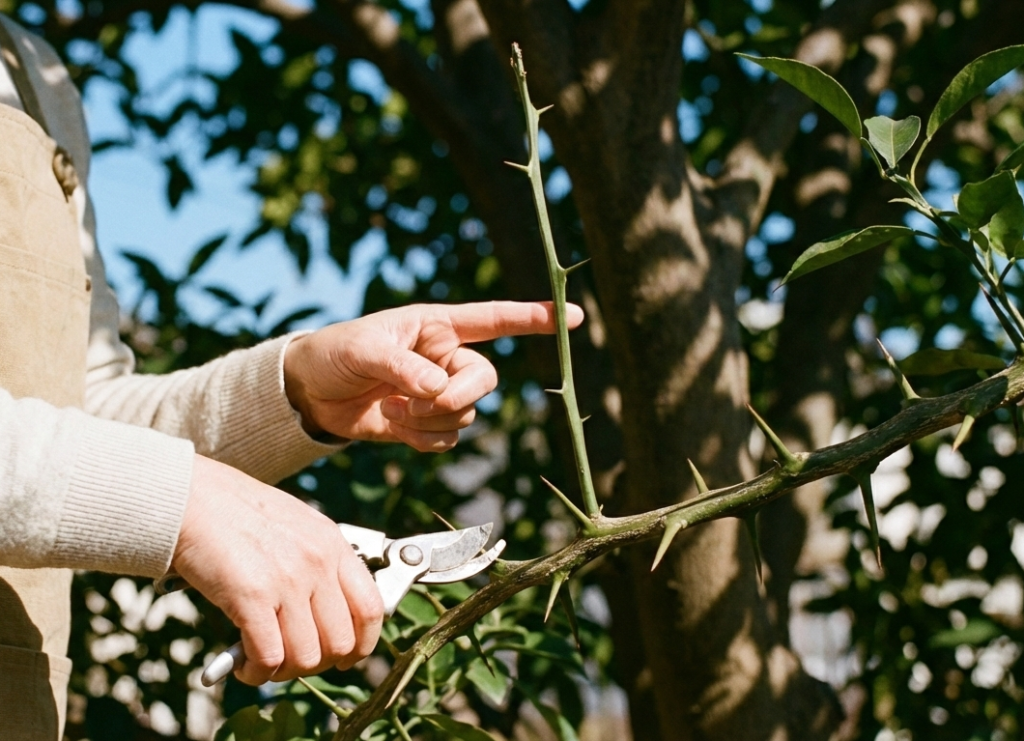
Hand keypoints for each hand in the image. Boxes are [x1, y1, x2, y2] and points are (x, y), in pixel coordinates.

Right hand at [171, 455, 383, 684]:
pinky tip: (243, 665)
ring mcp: (288, 580)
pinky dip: (256, 673)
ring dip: (284, 671)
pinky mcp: (252, 596)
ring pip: (306, 657)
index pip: (372, 609)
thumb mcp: (298, 527)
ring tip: (264, 663)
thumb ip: (319, 564)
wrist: (192, 499)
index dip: (362, 645)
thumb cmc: (238, 513)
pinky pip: (268, 658)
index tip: (345, 657)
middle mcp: (318, 562)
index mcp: (333, 545)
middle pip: (341, 642)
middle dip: (318, 664)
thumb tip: (327, 615)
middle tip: (293, 660)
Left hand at [283, 301, 583, 450]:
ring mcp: (438, 392)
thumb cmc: (334, 353)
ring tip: (391, 409)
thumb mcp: (363, 350)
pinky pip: (447, 438)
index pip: (494, 318)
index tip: (571, 316)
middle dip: (458, 395)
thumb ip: (403, 367)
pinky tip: (393, 426)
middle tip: (422, 400)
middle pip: (485, 379)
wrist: (309, 393)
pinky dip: (422, 439)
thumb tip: (439, 390)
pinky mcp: (425, 423)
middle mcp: (445, 358)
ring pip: (466, 414)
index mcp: (436, 326)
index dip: (534, 318)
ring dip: (430, 418)